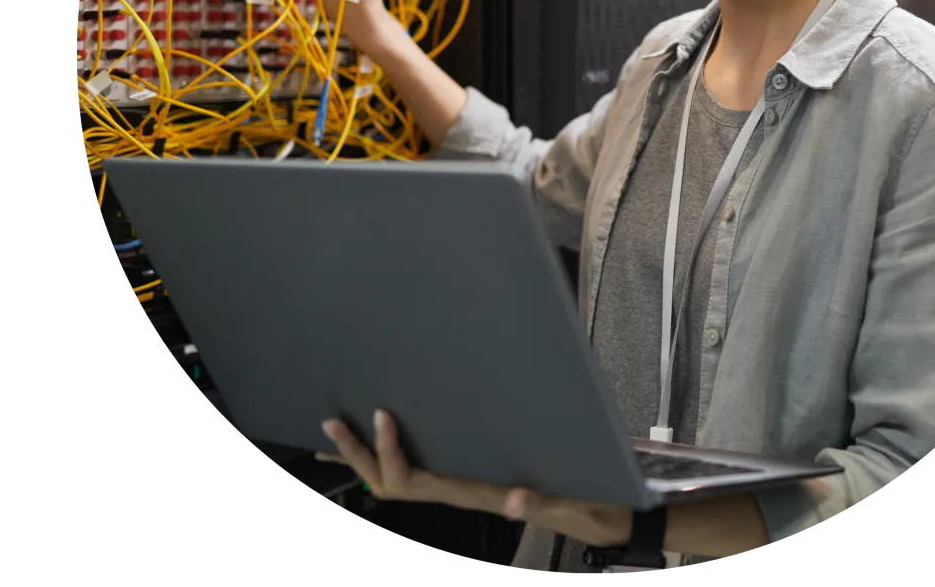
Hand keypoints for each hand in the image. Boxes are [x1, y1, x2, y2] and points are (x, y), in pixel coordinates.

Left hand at [321, 409, 635, 548]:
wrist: (602, 519)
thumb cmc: (586, 505)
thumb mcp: (572, 501)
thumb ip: (544, 501)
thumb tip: (516, 501)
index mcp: (473, 492)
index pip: (413, 480)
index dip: (391, 451)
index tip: (383, 414)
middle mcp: (459, 492)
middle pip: (389, 484)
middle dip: (357, 456)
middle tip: (333, 424)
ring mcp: (461, 489)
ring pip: (398, 482)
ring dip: (365, 458)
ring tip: (340, 433)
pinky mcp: (469, 483)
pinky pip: (419, 473)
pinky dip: (392, 457)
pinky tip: (384, 442)